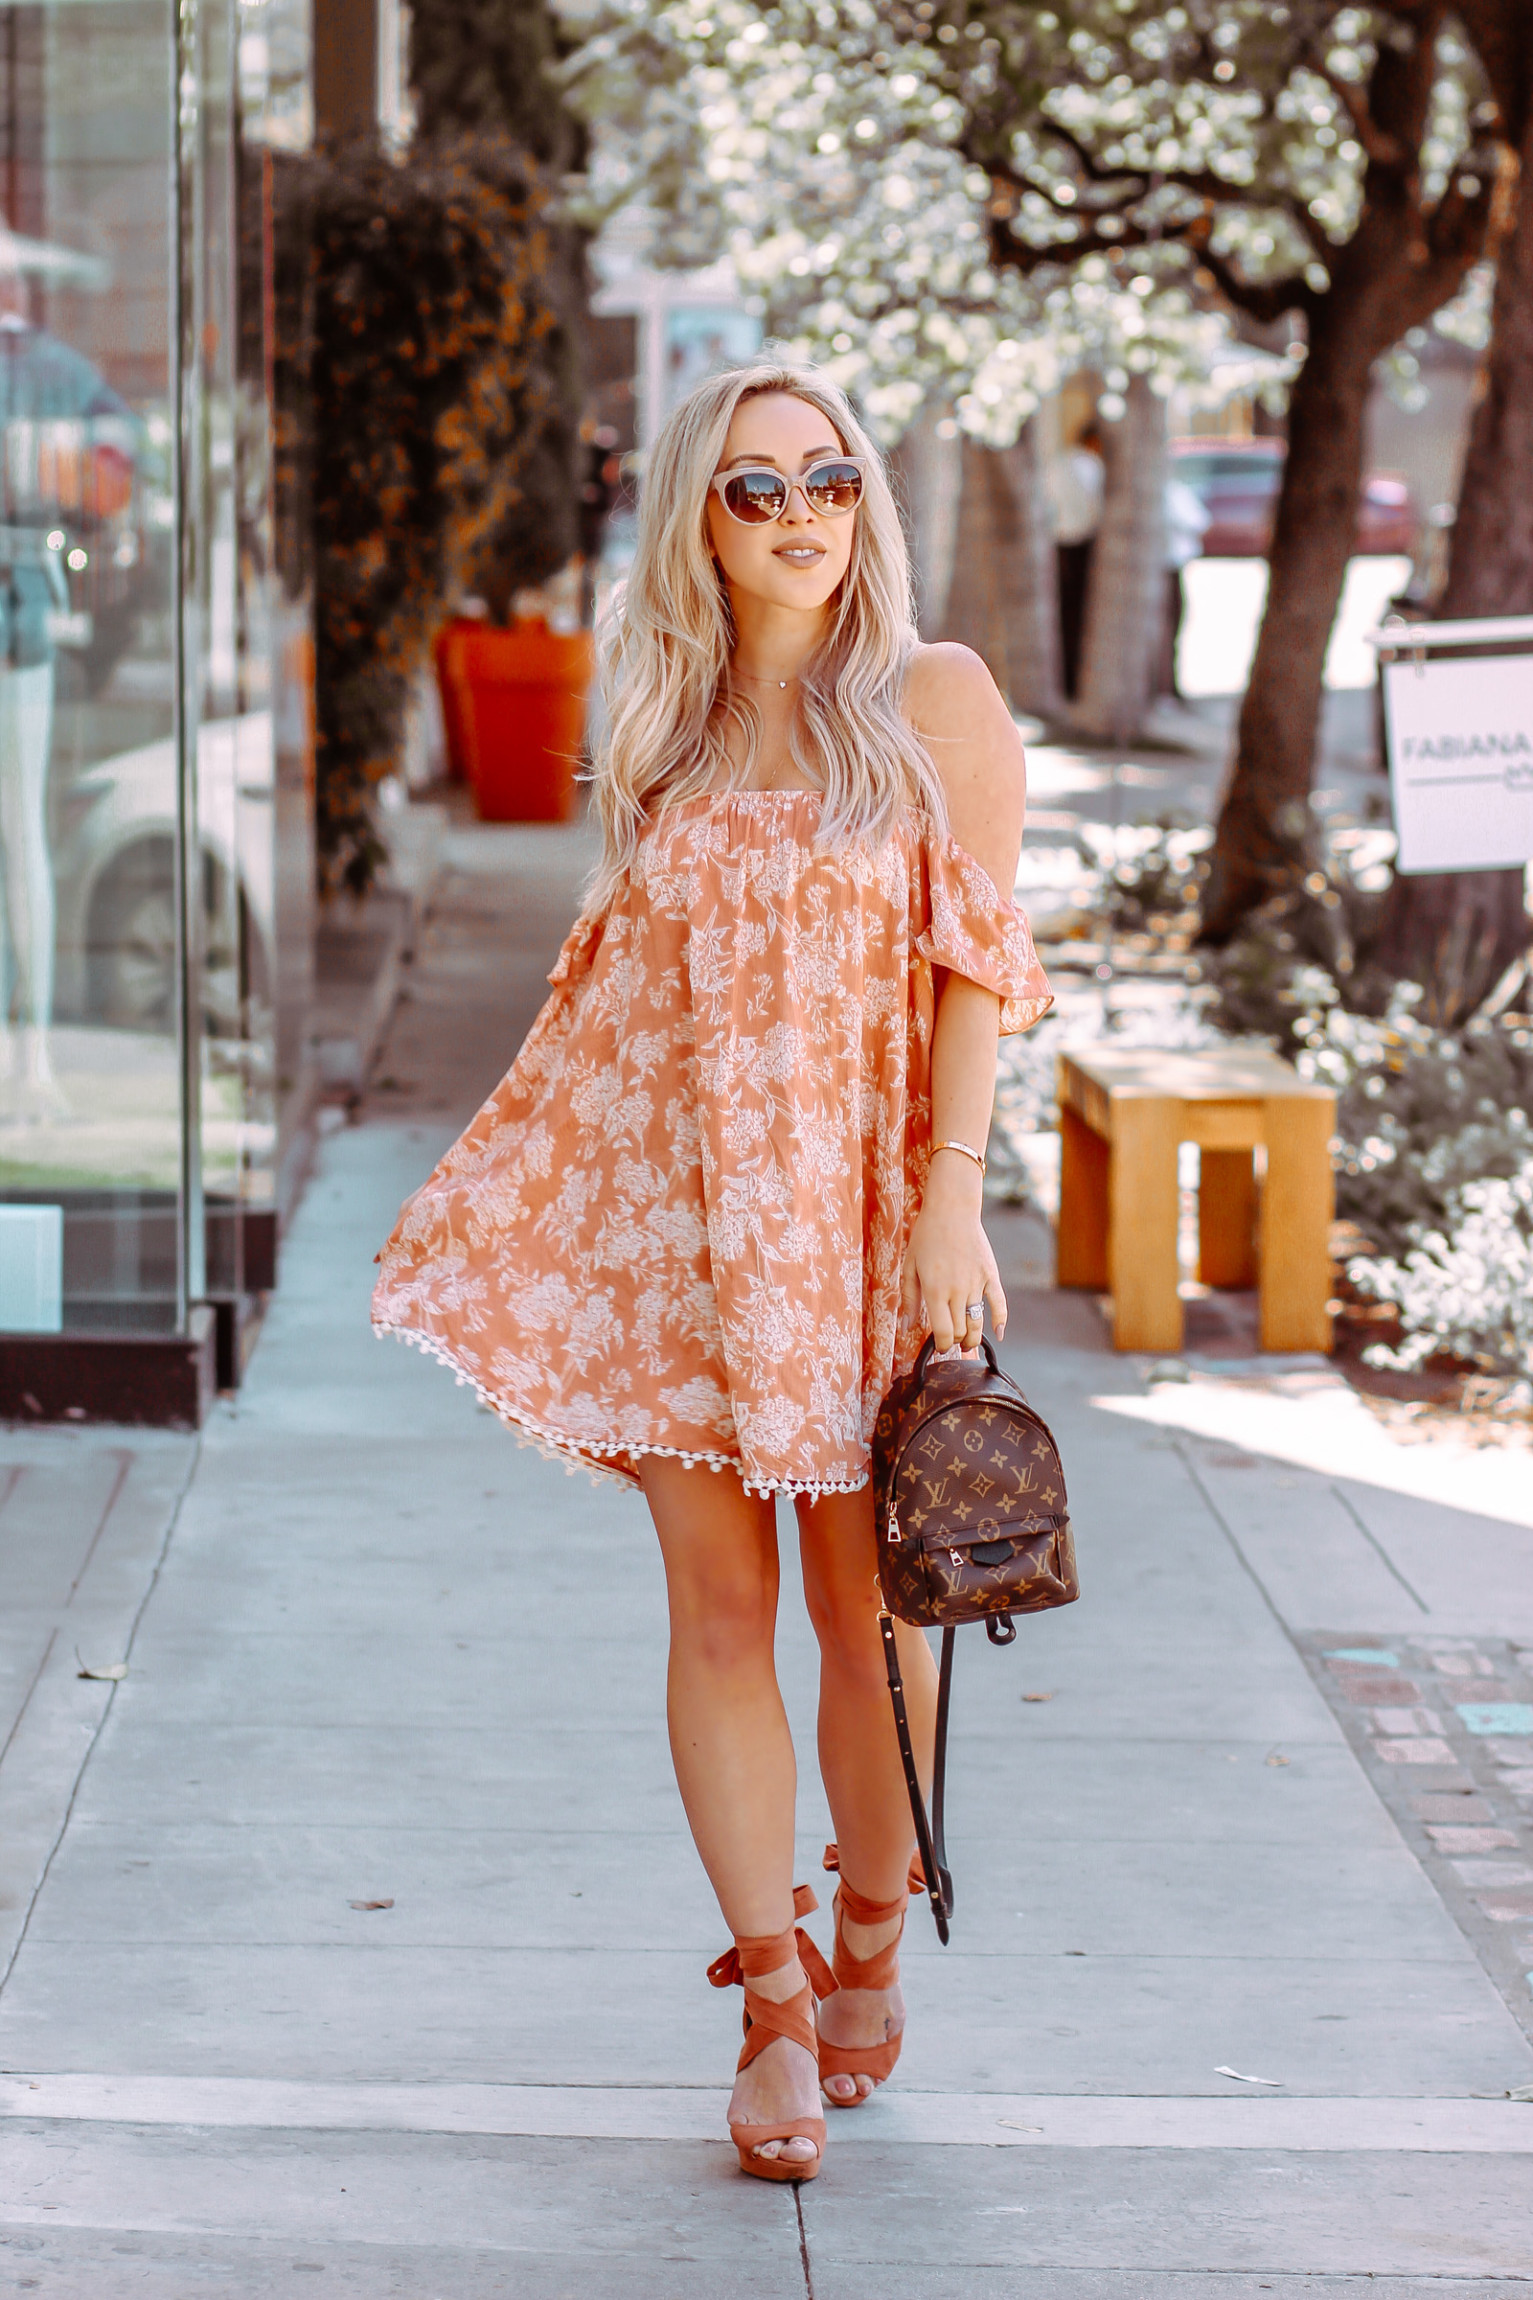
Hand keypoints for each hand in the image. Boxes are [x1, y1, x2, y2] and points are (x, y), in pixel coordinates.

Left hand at [900, 1159, 1006, 1353]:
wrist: (952, 1210)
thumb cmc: (926, 1237)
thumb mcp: (910, 1266)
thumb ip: (909, 1299)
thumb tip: (906, 1327)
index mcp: (935, 1291)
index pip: (943, 1333)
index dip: (942, 1345)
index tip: (939, 1346)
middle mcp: (957, 1291)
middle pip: (961, 1331)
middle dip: (955, 1342)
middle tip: (950, 1341)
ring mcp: (976, 1284)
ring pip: (978, 1322)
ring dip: (973, 1338)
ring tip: (967, 1342)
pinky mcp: (991, 1275)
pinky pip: (999, 1304)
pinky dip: (1001, 1321)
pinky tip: (999, 1333)